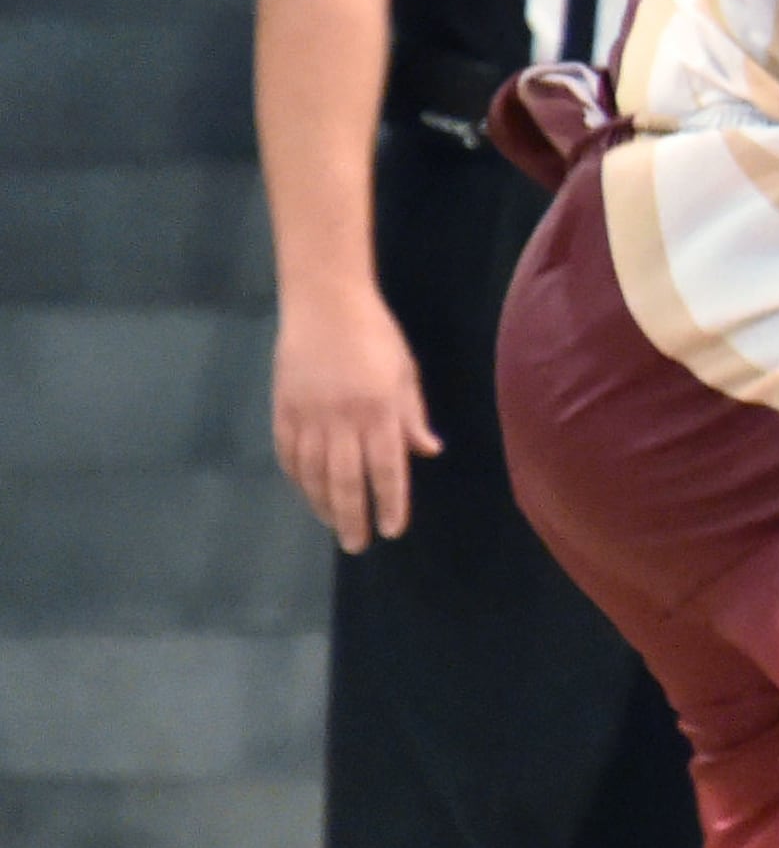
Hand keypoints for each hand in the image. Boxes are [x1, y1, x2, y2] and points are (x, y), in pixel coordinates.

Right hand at [272, 286, 439, 555]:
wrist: (324, 303)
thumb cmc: (375, 336)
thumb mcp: (404, 373)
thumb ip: (412, 417)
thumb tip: (428, 453)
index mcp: (378, 410)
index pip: (387, 469)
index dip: (390, 503)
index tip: (392, 530)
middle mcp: (341, 419)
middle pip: (346, 481)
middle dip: (353, 518)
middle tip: (358, 544)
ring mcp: (307, 415)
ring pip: (314, 474)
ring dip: (323, 504)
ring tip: (335, 524)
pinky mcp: (282, 409)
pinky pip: (288, 455)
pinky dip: (298, 479)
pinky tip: (308, 493)